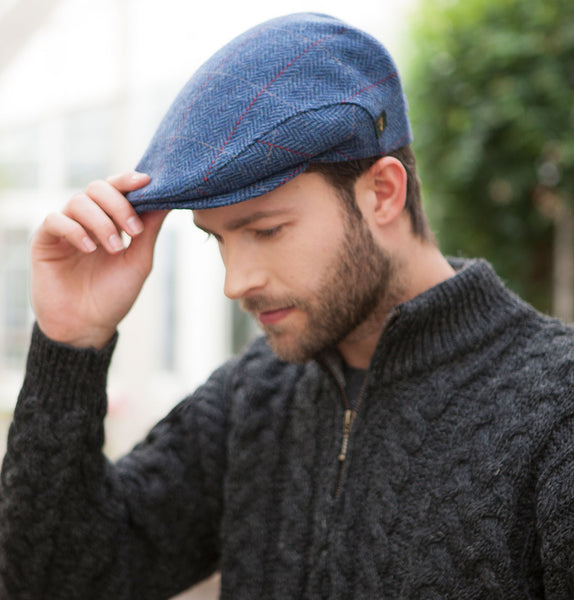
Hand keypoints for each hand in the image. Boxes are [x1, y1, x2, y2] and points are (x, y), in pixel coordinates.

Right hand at [31, 172, 168, 348]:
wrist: (87, 326)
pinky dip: (75, 230)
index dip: (129, 181)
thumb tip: (168, 200)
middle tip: (134, 231)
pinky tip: (89, 249)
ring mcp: (65, 229)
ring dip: (101, 222)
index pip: (116, 189)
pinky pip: (55, 220)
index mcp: (110, 221)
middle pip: (97, 188)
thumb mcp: (138, 261)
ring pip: (78, 202)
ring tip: (114, 248)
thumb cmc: (114, 295)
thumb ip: (149, 230)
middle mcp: (86, 220)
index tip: (147, 182)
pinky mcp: (44, 241)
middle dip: (119, 204)